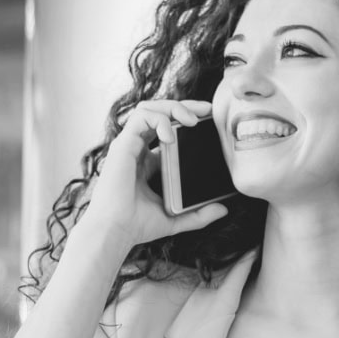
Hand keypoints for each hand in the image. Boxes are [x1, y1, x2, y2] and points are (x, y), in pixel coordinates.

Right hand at [84, 100, 229, 246]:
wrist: (115, 231)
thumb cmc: (136, 225)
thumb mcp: (175, 219)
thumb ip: (199, 214)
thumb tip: (222, 209)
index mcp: (147, 162)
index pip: (166, 131)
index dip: (185, 121)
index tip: (208, 121)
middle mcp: (137, 150)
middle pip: (158, 113)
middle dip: (183, 106)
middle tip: (206, 109)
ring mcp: (129, 146)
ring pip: (148, 108)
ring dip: (172, 108)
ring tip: (191, 120)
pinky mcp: (123, 145)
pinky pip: (141, 117)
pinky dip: (159, 120)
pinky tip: (171, 135)